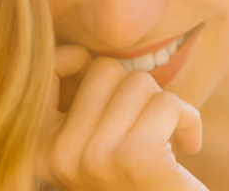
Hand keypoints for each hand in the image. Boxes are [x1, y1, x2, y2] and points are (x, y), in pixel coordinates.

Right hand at [36, 45, 206, 190]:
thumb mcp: (94, 145)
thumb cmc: (137, 183)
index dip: (77, 60)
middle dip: (138, 92)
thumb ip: (78, 103)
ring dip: (165, 108)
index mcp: (39, 149)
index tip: (110, 88)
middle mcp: (57, 155)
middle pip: (104, 70)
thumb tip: (76, 51)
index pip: (47, 69)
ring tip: (165, 141)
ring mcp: (93, 157)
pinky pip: (168, 103)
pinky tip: (189, 147)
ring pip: (139, 83)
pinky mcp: (135, 157)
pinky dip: (189, 121)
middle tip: (147, 128)